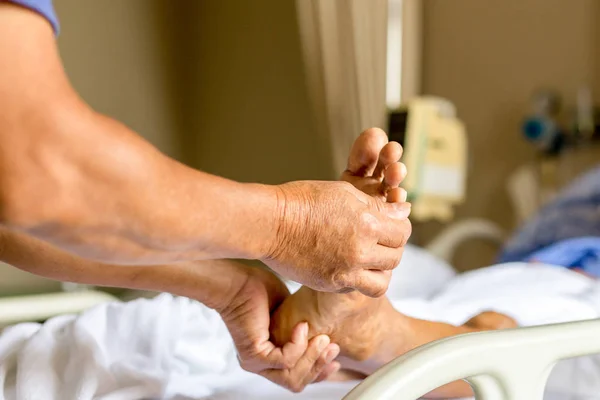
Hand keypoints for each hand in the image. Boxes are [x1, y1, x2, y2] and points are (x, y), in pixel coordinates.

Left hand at [217, 264, 340, 390]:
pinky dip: (298, 344)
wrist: (237, 282)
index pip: (296, 378)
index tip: (335, 360)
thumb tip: (326, 336)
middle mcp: (260, 365)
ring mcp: (255, 363)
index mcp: (268, 358)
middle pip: (297, 383)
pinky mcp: (253, 355)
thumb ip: (304, 330)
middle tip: (332, 346)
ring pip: (292, 377)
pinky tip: (302, 326)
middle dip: (319, 366)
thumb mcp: (291, 314)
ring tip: (321, 337)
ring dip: (312, 357)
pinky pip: (285, 360)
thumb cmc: (259, 291)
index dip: (318, 372)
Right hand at [263, 128, 410, 297]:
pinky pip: (356, 289)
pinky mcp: (329, 284)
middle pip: (395, 257)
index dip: (400, 226)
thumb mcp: (343, 193)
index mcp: (366, 225)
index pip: (402, 232)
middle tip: (381, 239)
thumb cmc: (301, 201)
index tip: (392, 223)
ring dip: (380, 271)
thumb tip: (402, 212)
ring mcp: (344, 273)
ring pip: (381, 283)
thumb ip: (375, 206)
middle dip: (392, 247)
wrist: (268, 224)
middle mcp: (359, 253)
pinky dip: (358, 280)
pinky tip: (349, 265)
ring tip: (370, 259)